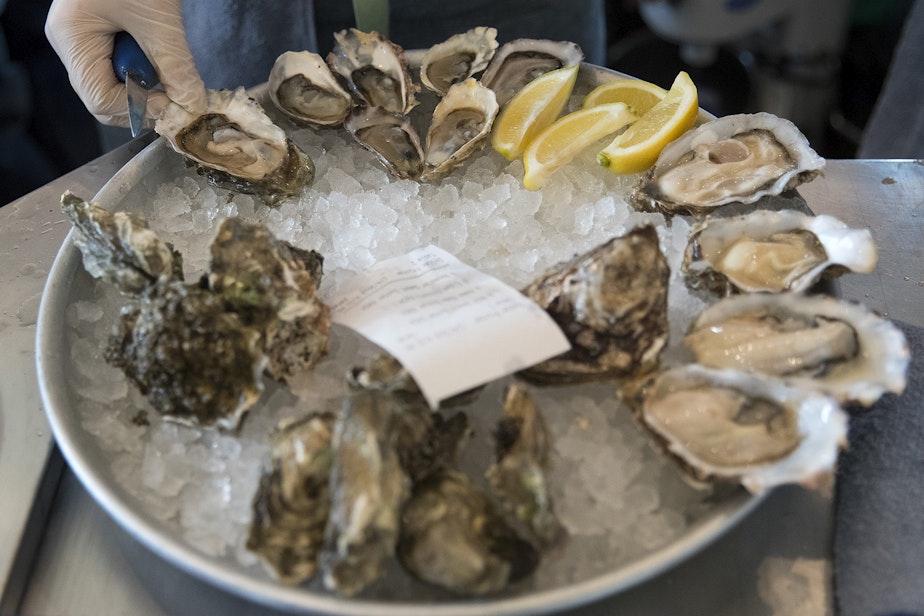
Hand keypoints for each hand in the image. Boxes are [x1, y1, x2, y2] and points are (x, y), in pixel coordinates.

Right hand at [45, 0, 206, 126]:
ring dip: (146, 81)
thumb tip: (192, 106)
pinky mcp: (99, 29)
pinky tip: (159, 53)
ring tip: (167, 64)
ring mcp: (83, 36)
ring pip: (114, 82)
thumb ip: (177, 67)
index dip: (139, 109)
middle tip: (175, 91)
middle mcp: (71, 41)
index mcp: (72, 39)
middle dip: (142, 98)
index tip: (172, 104)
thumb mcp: (160, 20)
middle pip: (105, 96)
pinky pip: (121, 63)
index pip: (100, 101)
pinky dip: (145, 66)